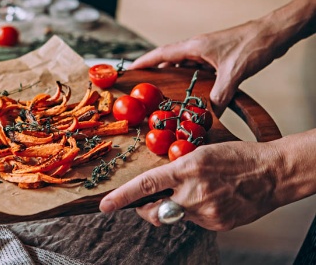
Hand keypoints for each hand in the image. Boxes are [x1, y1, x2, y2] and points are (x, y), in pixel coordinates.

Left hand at [99, 141, 282, 230]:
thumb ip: (176, 170)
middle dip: (144, 209)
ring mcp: (206, 212)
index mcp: (186, 168)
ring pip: (175, 216)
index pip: (145, 185)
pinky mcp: (217, 224)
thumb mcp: (201, 154)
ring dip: (177, 207)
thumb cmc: (236, 157)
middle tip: (146, 202)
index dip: (122, 197)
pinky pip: (194, 222)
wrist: (273, 173)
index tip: (105, 206)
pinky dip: (196, 213)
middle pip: (153, 211)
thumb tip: (155, 185)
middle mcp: (193, 193)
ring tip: (199, 192)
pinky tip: (213, 200)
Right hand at [128, 20, 279, 116]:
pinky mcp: (219, 55)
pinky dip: (192, 77)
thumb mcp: (233, 73)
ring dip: (175, 75)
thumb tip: (211, 113)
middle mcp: (198, 47)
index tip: (130, 69)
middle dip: (156, 71)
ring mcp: (208, 50)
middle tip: (146, 85)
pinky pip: (198, 67)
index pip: (161, 54)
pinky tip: (194, 87)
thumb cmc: (252, 45)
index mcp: (194, 46)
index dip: (144, 62)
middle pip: (170, 59)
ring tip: (166, 89)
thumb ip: (220, 93)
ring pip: (185, 63)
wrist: (274, 33)